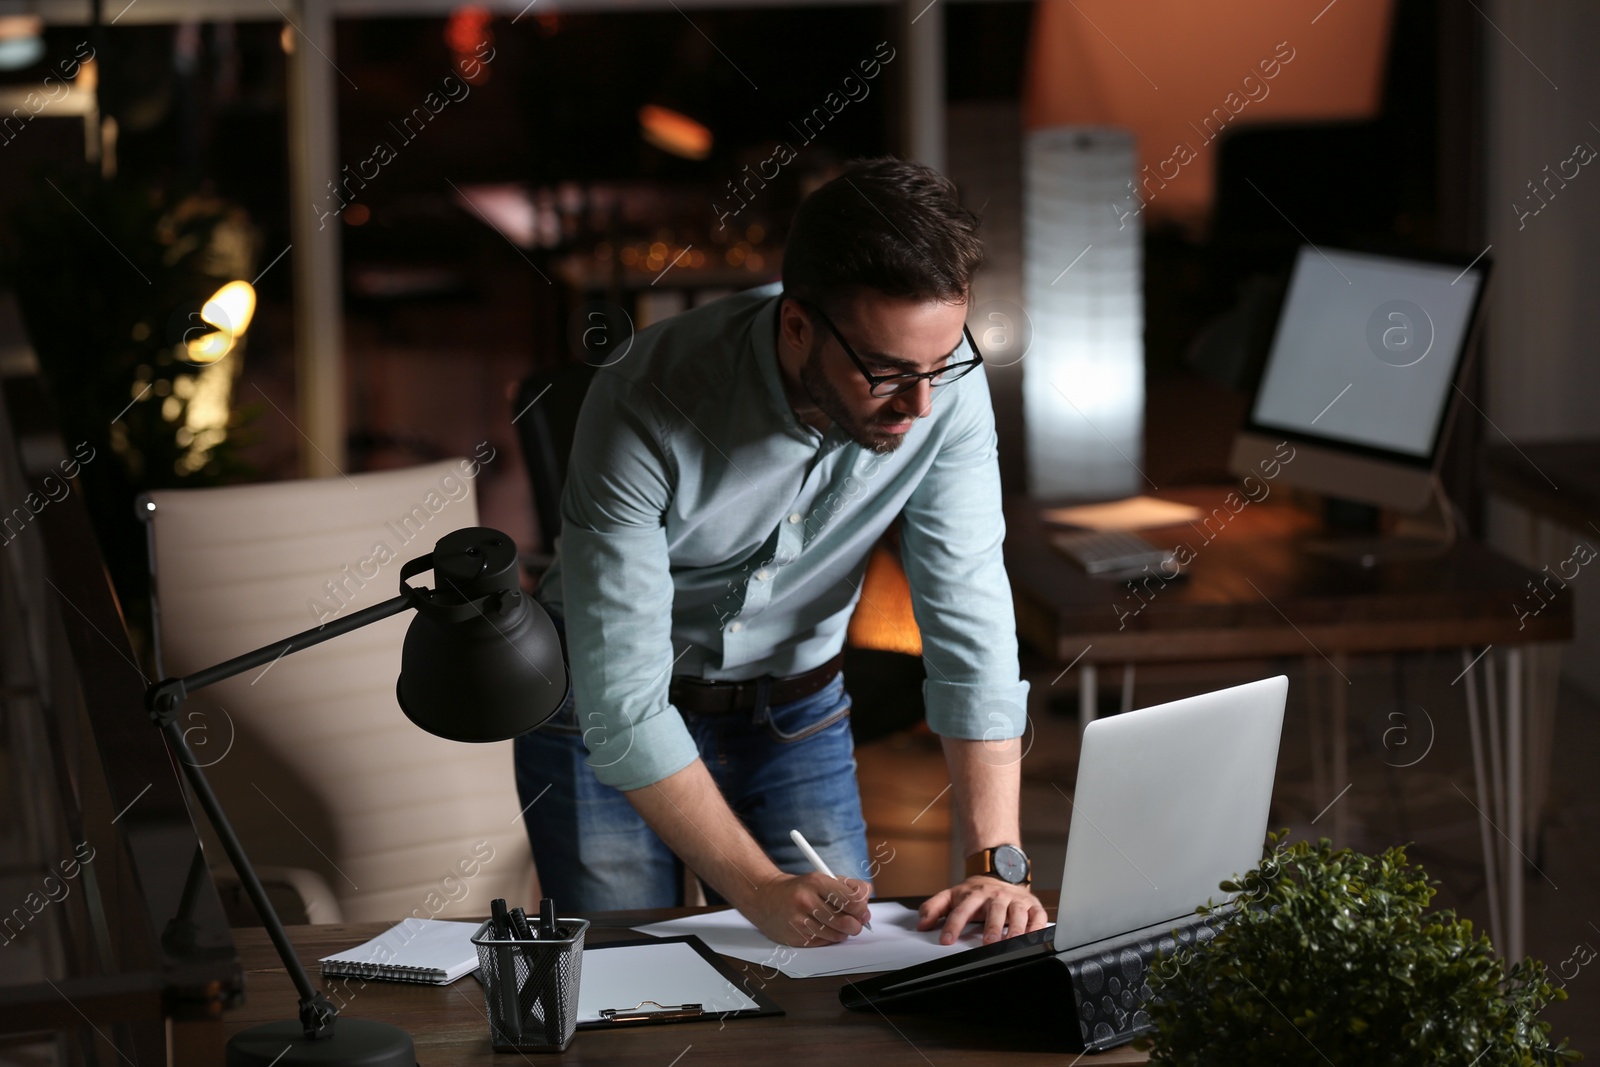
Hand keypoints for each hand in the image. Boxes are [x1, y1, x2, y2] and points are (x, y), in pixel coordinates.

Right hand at [737, 872, 872, 946]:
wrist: (765, 897)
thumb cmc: (799, 888)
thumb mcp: (822, 878)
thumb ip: (848, 888)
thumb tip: (866, 906)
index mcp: (816, 882)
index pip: (851, 900)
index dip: (862, 908)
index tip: (863, 910)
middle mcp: (806, 901)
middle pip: (847, 921)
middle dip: (857, 924)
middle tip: (856, 921)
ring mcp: (800, 921)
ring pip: (837, 936)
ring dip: (843, 932)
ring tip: (836, 923)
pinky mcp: (796, 937)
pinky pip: (824, 943)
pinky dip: (829, 938)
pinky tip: (821, 928)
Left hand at [916, 876, 1047, 945]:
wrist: (1000, 874)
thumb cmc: (975, 892)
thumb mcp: (952, 895)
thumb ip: (934, 907)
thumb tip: (921, 924)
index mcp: (974, 894)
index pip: (962, 910)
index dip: (954, 925)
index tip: (946, 940)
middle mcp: (995, 896)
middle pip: (994, 910)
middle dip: (992, 926)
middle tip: (988, 943)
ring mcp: (1015, 899)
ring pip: (1017, 912)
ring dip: (1015, 927)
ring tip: (1011, 942)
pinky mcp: (1032, 905)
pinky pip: (1037, 915)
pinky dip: (1037, 925)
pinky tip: (1033, 936)